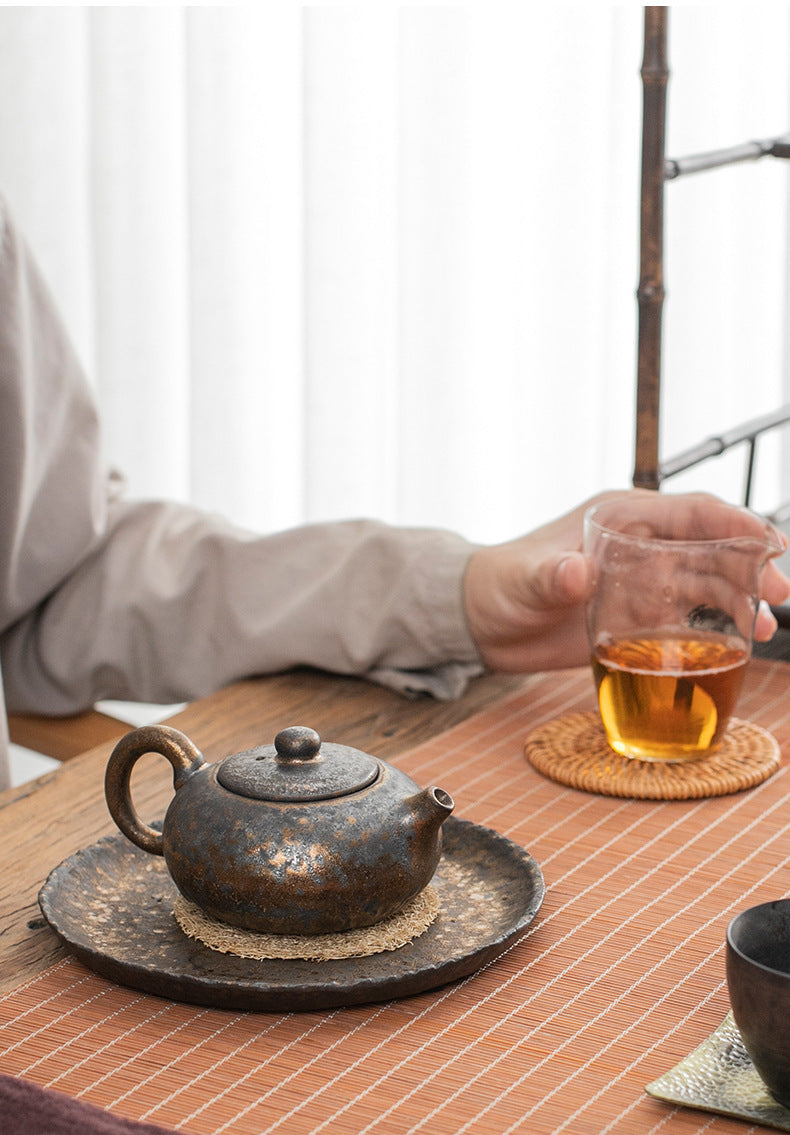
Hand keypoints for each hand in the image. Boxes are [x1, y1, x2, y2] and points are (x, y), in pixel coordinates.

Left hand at [463, 490, 789, 673]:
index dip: (735, 522)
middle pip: (711, 547)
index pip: (691, 511)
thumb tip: (575, 572)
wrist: (480, 623)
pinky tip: (739, 647)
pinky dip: (716, 630)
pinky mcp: (636, 619)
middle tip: (779, 592)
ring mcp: (641, 582)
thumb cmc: (498, 584)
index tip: (769, 542)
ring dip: (739, 600)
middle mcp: (640, 545)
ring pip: (707, 584)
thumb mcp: (522, 578)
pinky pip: (688, 620)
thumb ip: (550, 576)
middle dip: (750, 565)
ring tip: (764, 626)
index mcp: (619, 517)